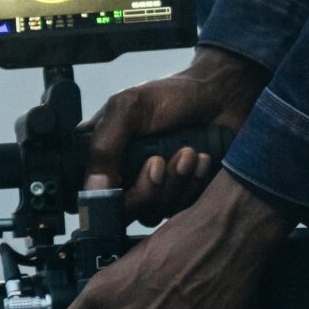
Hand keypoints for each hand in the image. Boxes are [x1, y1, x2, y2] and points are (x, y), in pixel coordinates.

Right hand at [83, 45, 268, 223]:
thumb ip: (104, 146)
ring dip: (174, 184)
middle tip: (159, 161)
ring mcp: (152, 188)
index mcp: (101, 155)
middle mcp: (122, 176)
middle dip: (146, 189)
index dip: (105, 199)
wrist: (218, 96)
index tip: (126, 180)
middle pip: (123, 212)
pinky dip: (193, 186)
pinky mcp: (179, 195)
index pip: (90, 195)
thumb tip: (94, 189)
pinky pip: (180, 210)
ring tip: (188, 152)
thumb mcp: (128, 108)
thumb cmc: (171, 95)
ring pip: (154, 213)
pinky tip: (201, 161)